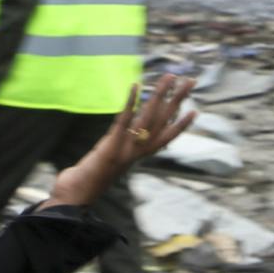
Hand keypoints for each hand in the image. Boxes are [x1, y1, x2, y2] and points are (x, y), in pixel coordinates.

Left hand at [44, 75, 196, 207]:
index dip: (182, 125)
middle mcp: (137, 152)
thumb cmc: (93, 178)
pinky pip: (123, 121)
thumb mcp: (115, 159)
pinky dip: (130, 102)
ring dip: (159, 94)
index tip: (195, 110)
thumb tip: (131, 131)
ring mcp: (126, 148)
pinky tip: (135, 86)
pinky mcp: (111, 145)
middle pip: (162, 121)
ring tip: (169, 76)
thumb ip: (126, 146)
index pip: (167, 137)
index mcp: (140, 155)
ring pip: (148, 117)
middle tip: (190, 81)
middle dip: (178, 101)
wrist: (78, 195)